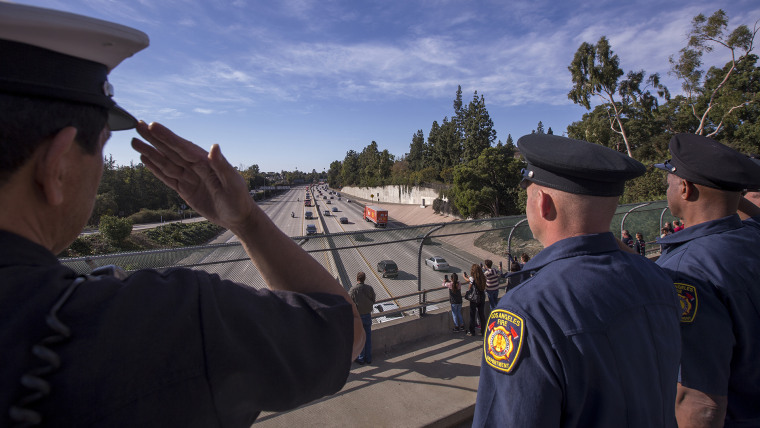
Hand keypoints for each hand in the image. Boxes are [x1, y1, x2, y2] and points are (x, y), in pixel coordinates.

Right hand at [131, 121, 254, 231]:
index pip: (183, 147)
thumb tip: (214, 146)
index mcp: (206, 163)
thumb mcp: (232, 183)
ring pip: (165, 162)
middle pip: (170, 150)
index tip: (153, 126)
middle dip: (154, 138)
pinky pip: (167, 177)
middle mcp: (196, 167)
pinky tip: (145, 159)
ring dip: (150, 152)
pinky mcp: (185, 189)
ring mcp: (189, 178)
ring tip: (135, 141)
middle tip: (137, 124)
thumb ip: (222, 165)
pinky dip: (155, 168)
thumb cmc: (239, 200)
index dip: (167, 137)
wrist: (238, 218)